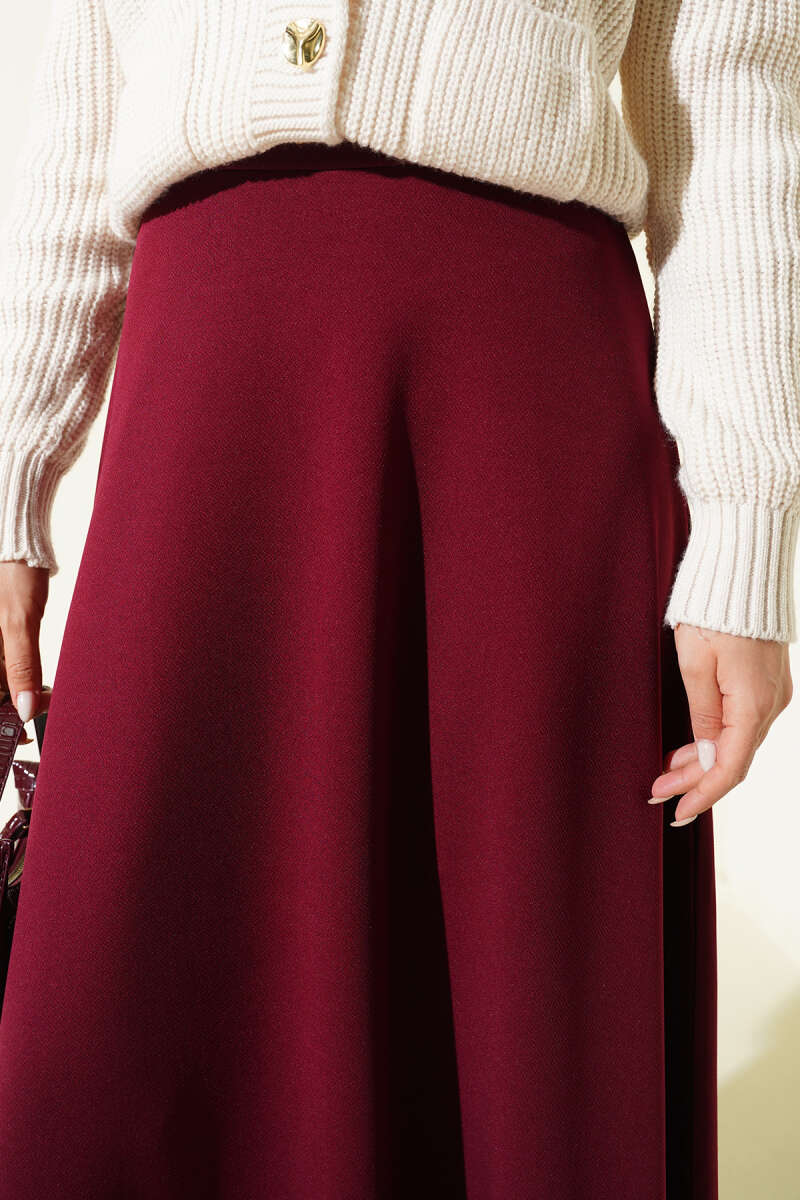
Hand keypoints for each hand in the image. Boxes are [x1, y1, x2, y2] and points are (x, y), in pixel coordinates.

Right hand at [0, 561, 52, 743]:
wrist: (18, 542)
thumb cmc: (14, 571)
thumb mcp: (19, 621)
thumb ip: (22, 665)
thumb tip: (23, 709)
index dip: (0, 719)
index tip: (17, 735)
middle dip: (9, 708)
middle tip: (35, 723)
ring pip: (0, 680)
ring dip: (17, 695)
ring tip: (44, 703)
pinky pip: (4, 666)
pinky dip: (19, 679)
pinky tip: (39, 687)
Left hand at [649, 622, 792, 825]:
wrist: (741, 573)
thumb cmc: (712, 613)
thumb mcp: (695, 665)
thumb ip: (702, 715)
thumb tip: (705, 755)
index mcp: (753, 705)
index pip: (730, 767)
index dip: (703, 794)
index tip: (677, 811)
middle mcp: (770, 705)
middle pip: (734, 759)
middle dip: (695, 781)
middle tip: (658, 794)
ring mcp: (772, 695)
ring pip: (738, 744)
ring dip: (703, 762)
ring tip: (667, 775)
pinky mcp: (766, 685)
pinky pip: (742, 725)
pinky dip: (716, 741)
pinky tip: (691, 748)